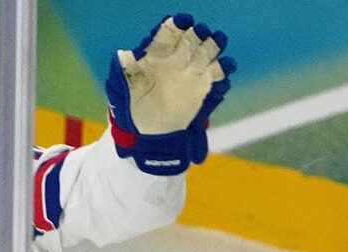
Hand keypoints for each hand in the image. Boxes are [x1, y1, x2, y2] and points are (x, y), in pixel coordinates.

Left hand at [104, 13, 235, 175]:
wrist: (150, 135)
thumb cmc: (132, 109)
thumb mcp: (123, 91)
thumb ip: (125, 71)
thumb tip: (122, 55)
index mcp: (156, 56)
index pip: (168, 35)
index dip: (176, 26)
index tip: (182, 21)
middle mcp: (176, 60)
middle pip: (190, 40)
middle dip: (196, 33)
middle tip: (200, 30)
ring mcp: (191, 72)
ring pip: (206, 52)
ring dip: (213, 45)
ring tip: (217, 40)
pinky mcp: (203, 86)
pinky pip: (217, 73)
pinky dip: (223, 68)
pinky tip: (225, 65)